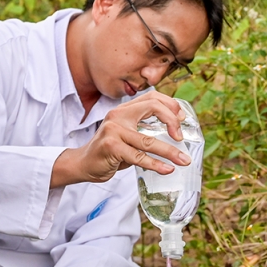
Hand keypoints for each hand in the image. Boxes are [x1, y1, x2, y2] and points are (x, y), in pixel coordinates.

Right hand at [50, 93, 189, 186]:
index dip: (170, 105)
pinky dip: (156, 164)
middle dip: (172, 121)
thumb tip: (175, 134)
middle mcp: (118, 115)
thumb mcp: (126, 135)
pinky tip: (167, 169)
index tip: (182, 120)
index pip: (152, 97)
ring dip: (170, 151)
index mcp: (123, 110)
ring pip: (148, 140)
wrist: (83, 164)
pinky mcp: (111, 147)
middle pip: (153, 107)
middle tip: (181, 138)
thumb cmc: (108, 152)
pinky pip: (139, 157)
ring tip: (184, 160)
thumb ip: (143, 130)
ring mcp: (113, 130)